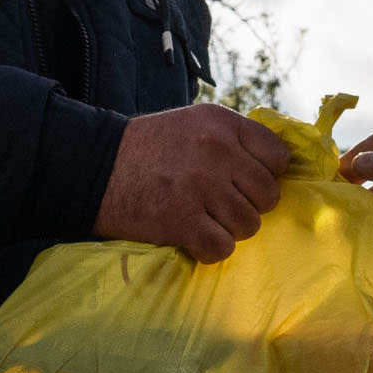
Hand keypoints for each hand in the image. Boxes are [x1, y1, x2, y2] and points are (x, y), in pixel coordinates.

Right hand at [96, 103, 292, 263]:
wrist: (94, 166)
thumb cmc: (146, 148)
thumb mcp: (193, 123)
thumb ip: (234, 140)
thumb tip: (277, 168)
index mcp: (223, 124)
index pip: (278, 157)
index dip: (265, 175)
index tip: (244, 182)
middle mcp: (218, 151)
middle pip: (267, 196)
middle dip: (246, 206)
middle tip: (219, 205)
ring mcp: (201, 187)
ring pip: (249, 225)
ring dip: (228, 229)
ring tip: (202, 219)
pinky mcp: (182, 221)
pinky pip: (222, 248)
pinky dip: (208, 249)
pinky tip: (191, 237)